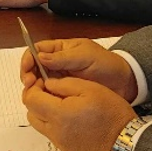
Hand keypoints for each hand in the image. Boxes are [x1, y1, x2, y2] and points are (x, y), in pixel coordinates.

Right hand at [20, 38, 136, 100]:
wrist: (124, 82)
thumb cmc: (107, 64)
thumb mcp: (86, 56)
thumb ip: (64, 57)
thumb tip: (40, 57)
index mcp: (61, 49)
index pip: (37, 50)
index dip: (28, 58)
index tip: (27, 69)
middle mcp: (57, 63)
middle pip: (34, 66)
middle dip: (28, 74)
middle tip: (29, 84)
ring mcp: (60, 78)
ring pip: (38, 81)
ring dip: (33, 87)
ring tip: (35, 93)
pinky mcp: (64, 92)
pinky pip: (48, 93)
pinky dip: (43, 96)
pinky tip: (43, 101)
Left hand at [23, 75, 137, 150]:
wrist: (125, 144)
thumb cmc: (112, 115)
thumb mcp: (91, 89)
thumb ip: (65, 84)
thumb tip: (48, 83)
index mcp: (59, 114)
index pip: (30, 99)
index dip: (33, 87)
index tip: (43, 80)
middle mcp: (55, 131)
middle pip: (31, 112)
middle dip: (36, 99)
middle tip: (50, 91)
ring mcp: (60, 142)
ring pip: (39, 124)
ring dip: (43, 112)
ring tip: (61, 103)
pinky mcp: (66, 150)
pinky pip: (51, 134)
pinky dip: (54, 123)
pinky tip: (70, 116)